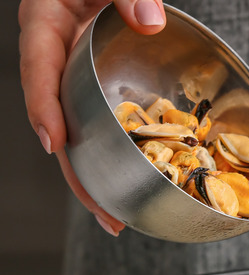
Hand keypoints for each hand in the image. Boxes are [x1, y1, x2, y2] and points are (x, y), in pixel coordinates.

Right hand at [19, 0, 165, 235]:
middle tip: (106, 215)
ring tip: (118, 219)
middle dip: (79, 172)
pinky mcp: (100, 86)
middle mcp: (58, 58)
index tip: (54, 142)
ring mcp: (78, 77)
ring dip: (98, 177)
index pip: (39, 67)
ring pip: (80, 132)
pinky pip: (102, 122)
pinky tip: (133, 182)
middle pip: (59, 122)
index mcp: (47, 24)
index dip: (43, 107)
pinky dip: (115, 153)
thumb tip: (149, 21)